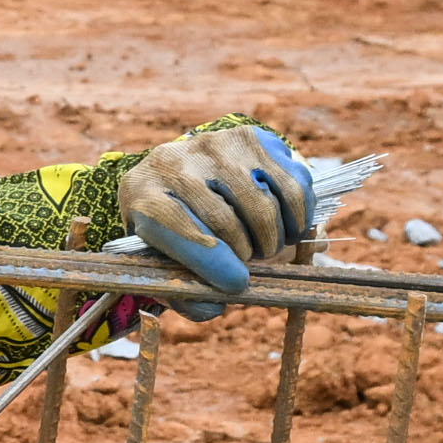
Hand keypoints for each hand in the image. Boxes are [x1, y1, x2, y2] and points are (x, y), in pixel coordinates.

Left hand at [119, 124, 315, 313]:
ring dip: (274, 238)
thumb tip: (217, 306)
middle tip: (251, 263)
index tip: (237, 283)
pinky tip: (289, 228)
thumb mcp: (165, 264)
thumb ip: (187, 295)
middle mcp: (173, 162)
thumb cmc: (174, 231)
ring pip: (262, 204)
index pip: (177, 227)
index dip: (213, 262)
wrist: (179, 176)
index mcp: (142, 196)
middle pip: (225, 220)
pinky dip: (299, 215)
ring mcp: (213, 144)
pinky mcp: (250, 137)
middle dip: (247, 254)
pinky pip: (291, 183)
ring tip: (267, 247)